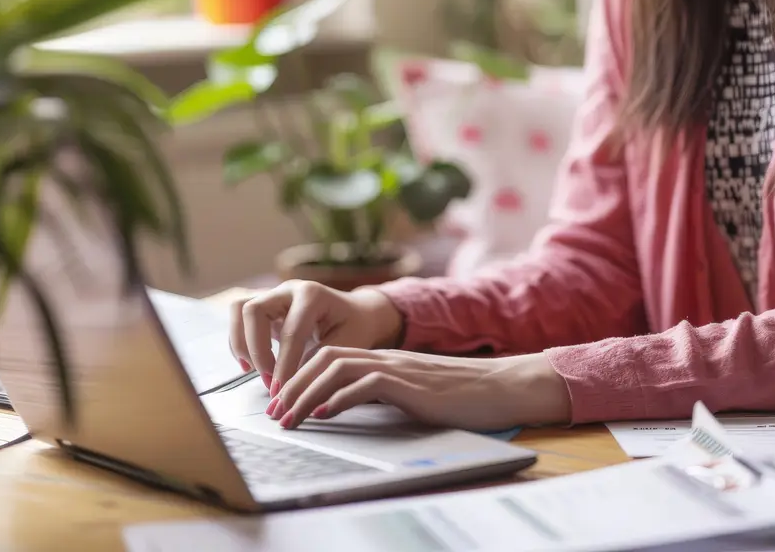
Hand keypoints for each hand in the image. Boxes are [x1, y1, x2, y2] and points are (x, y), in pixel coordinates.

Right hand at [228, 281, 403, 395]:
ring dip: (242, 344)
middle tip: (269, 381)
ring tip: (255, 372)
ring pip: (240, 310)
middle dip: (257, 351)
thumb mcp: (347, 345)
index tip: (281, 390)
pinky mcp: (265, 307)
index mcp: (312, 294)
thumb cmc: (355, 327)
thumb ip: (318, 361)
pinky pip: (239, 319)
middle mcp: (288, 289)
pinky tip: (249, 367)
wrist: (356, 313)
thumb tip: (291, 384)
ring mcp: (274, 295)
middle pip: (253, 311)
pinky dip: (239, 343)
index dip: (283, 364)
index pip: (290, 331)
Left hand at [265, 348, 571, 431]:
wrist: (500, 387)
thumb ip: (381, 392)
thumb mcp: (412, 392)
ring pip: (337, 367)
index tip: (281, 403)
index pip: (329, 356)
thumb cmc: (461, 395)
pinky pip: (366, 384)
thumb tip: (344, 406)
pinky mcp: (411, 383)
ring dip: (307, 394)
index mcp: (385, 358)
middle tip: (275, 414)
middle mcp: (386, 357)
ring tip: (291, 418)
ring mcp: (398, 368)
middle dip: (293, 386)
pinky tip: (327, 413)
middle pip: (324, 358)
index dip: (299, 377)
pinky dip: (340, 398)